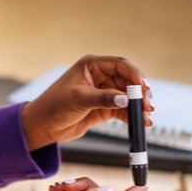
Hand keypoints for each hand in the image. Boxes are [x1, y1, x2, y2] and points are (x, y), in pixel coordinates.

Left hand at [19, 55, 152, 150]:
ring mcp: (103, 92)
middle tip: (148, 104)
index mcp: (91, 66)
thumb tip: (125, 98)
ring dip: (138, 105)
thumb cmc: (54, 106)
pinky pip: (123, 109)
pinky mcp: (105, 107)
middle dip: (139, 92)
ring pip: (128, 96)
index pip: (119, 64)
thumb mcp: (79, 99)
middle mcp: (99, 76)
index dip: (134, 73)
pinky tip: (140, 122)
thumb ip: (103, 98)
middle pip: (127, 80)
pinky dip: (132, 115)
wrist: (44, 126)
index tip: (143, 85)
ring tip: (147, 116)